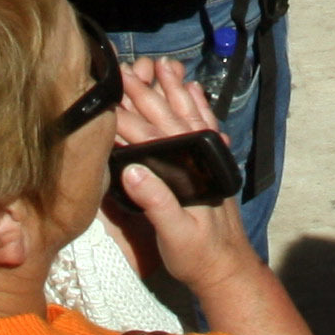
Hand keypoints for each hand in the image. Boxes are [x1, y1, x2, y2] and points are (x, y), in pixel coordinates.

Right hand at [107, 58, 259, 294]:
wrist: (228, 269)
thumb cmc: (199, 255)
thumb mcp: (174, 234)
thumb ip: (156, 202)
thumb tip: (131, 170)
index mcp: (186, 171)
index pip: (150, 137)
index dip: (126, 117)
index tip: (105, 97)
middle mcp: (199, 159)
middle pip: (168, 119)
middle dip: (146, 93)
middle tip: (125, 70)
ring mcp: (207, 161)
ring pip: (188, 116)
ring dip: (174, 91)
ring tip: (163, 66)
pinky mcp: (211, 167)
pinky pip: (205, 127)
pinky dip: (198, 106)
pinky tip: (193, 90)